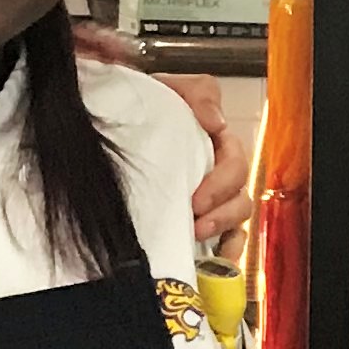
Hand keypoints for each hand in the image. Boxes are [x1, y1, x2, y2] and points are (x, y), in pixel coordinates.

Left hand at [152, 72, 252, 252]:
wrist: (109, 125)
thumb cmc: (139, 109)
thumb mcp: (165, 88)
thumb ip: (195, 93)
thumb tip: (216, 121)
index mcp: (214, 140)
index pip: (234, 158)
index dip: (222, 180)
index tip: (197, 197)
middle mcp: (217, 170)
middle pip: (239, 191)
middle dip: (221, 207)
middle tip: (195, 217)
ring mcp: (211, 197)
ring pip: (238, 216)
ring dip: (223, 227)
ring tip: (196, 236)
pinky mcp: (201, 220)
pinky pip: (228, 240)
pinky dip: (225, 252)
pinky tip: (210, 261)